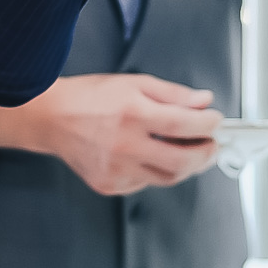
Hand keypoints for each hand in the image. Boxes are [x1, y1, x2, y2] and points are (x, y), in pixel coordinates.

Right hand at [23, 73, 222, 196]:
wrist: (52, 118)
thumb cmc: (90, 98)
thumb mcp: (134, 83)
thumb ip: (172, 94)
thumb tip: (203, 101)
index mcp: (133, 114)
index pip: (185, 125)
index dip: (208, 125)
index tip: (216, 121)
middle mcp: (125, 145)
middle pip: (182, 161)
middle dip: (206, 154)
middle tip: (212, 144)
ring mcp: (117, 169)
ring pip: (167, 178)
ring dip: (187, 166)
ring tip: (190, 152)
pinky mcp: (110, 184)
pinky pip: (145, 184)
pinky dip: (157, 172)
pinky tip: (154, 157)